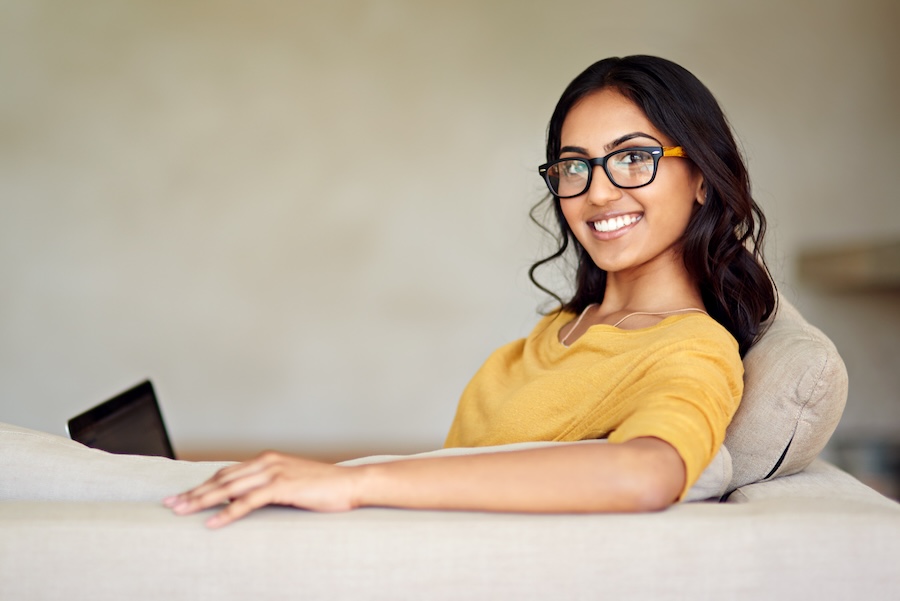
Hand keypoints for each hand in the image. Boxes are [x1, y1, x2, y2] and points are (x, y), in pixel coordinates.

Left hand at [163, 452, 363, 527]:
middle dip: (194, 493)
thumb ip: (269, 486)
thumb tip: (245, 500)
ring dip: (202, 501)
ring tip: (182, 513)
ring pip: (229, 488)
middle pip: (221, 479)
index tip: (182, 496)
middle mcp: (266, 462)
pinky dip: (227, 513)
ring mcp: (274, 472)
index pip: (226, 473)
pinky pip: (248, 502)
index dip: (202, 485)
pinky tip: (212, 523)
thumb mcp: (292, 483)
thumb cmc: (324, 488)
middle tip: (171, 505)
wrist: (351, 484)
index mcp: (267, 459)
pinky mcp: (282, 486)